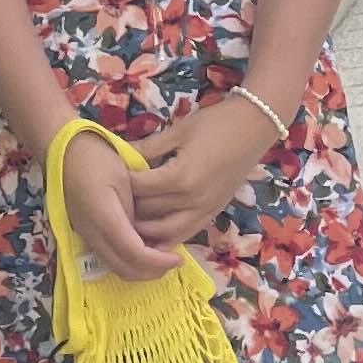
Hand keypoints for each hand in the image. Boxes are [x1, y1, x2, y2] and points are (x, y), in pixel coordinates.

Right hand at [59, 126, 161, 282]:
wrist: (63, 152)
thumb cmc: (96, 158)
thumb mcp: (124, 179)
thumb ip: (135, 210)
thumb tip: (147, 234)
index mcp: (105, 218)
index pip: (135, 254)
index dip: (159, 261)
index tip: (179, 258)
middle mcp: (93, 234)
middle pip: (125, 269)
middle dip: (152, 272)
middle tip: (173, 261)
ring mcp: (86, 236)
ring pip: (115, 267)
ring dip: (140, 269)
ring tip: (161, 256)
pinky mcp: (85, 234)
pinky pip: (108, 258)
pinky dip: (128, 260)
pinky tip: (143, 247)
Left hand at [127, 92, 280, 254]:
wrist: (255, 126)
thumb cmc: (215, 124)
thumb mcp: (178, 131)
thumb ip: (148, 147)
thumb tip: (119, 154)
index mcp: (179, 177)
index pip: (139, 189)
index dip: (121, 184)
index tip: (108, 178)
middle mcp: (191, 200)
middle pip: (148, 213)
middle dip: (127, 209)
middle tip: (111, 202)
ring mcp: (204, 210)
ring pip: (166, 233)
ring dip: (145, 231)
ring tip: (126, 224)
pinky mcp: (213, 214)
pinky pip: (186, 234)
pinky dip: (168, 238)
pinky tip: (153, 236)